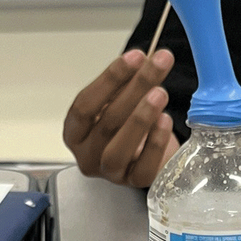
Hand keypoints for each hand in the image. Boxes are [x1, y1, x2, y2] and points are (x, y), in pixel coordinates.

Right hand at [63, 49, 181, 186]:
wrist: (145, 154)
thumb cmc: (126, 124)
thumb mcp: (118, 102)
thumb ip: (125, 84)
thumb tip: (145, 58)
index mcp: (75, 131)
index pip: (85, 104)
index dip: (110, 79)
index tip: (135, 56)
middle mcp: (86, 155)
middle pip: (107, 122)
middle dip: (134, 88)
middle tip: (157, 64)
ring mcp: (109, 173)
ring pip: (118, 149)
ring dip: (140, 118)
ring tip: (160, 93)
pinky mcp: (134, 184)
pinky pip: (143, 168)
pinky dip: (155, 143)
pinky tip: (165, 121)